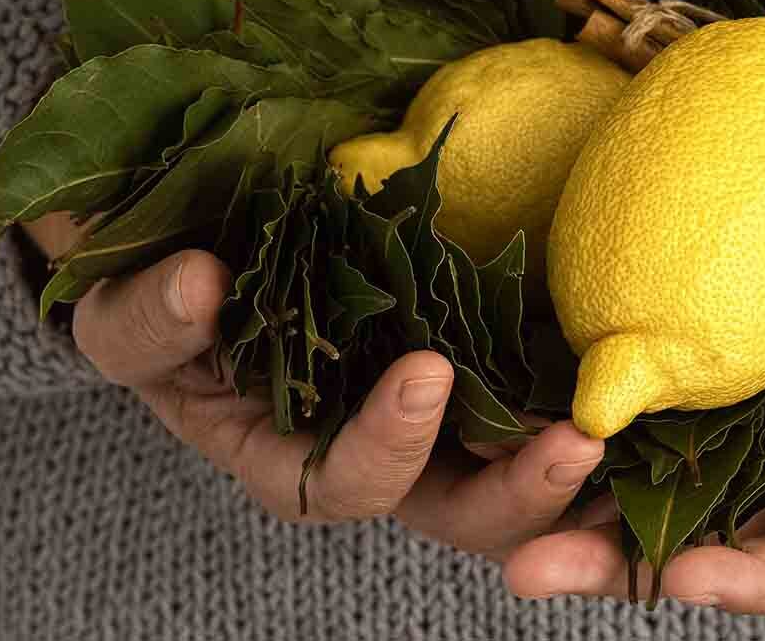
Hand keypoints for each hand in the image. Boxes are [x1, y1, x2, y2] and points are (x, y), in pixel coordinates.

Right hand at [22, 215, 606, 560]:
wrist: (210, 255)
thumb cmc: (161, 299)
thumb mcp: (129, 316)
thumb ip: (149, 318)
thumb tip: (201, 284)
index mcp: (293, 459)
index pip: (347, 483)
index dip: (387, 444)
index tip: (426, 373)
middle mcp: (379, 453)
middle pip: (460, 509)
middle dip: (518, 493)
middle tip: (574, 444)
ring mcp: (439, 417)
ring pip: (516, 470)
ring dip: (574, 461)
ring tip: (627, 424)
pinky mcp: (481, 361)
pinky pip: (540, 394)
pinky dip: (585, 396)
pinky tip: (635, 374)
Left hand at [502, 207, 764, 611]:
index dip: (751, 579)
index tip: (681, 579)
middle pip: (707, 536)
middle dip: (620, 562)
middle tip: (526, 565)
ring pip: (665, 472)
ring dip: (584, 494)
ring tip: (494, 498)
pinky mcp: (741, 359)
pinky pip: (666, 394)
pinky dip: (607, 406)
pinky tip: (535, 393)